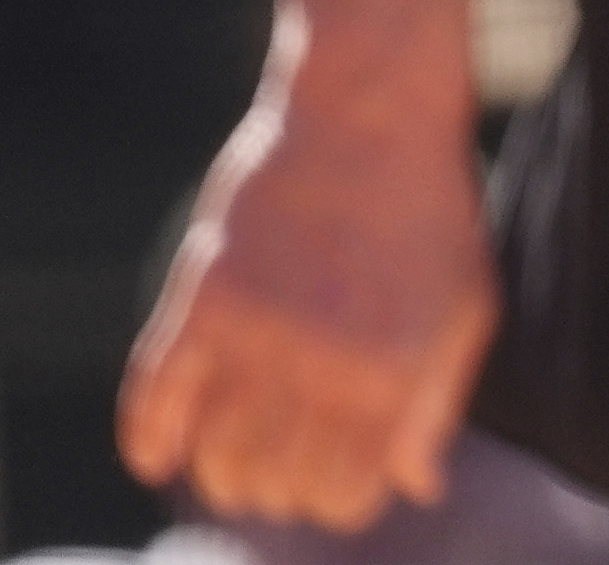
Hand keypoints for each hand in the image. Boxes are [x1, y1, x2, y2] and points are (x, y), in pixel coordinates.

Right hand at [113, 55, 495, 530]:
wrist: (371, 108)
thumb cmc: (427, 212)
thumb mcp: (462, 305)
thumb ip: (438, 402)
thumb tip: (419, 488)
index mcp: (395, 370)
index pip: (345, 497)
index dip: (337, 500)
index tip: (333, 477)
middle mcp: (324, 362)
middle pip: (274, 487)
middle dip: (280, 489)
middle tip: (283, 463)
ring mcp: (258, 330)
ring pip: (212, 459)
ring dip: (219, 473)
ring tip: (235, 454)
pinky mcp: (203, 295)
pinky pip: (152, 400)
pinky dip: (147, 440)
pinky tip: (158, 454)